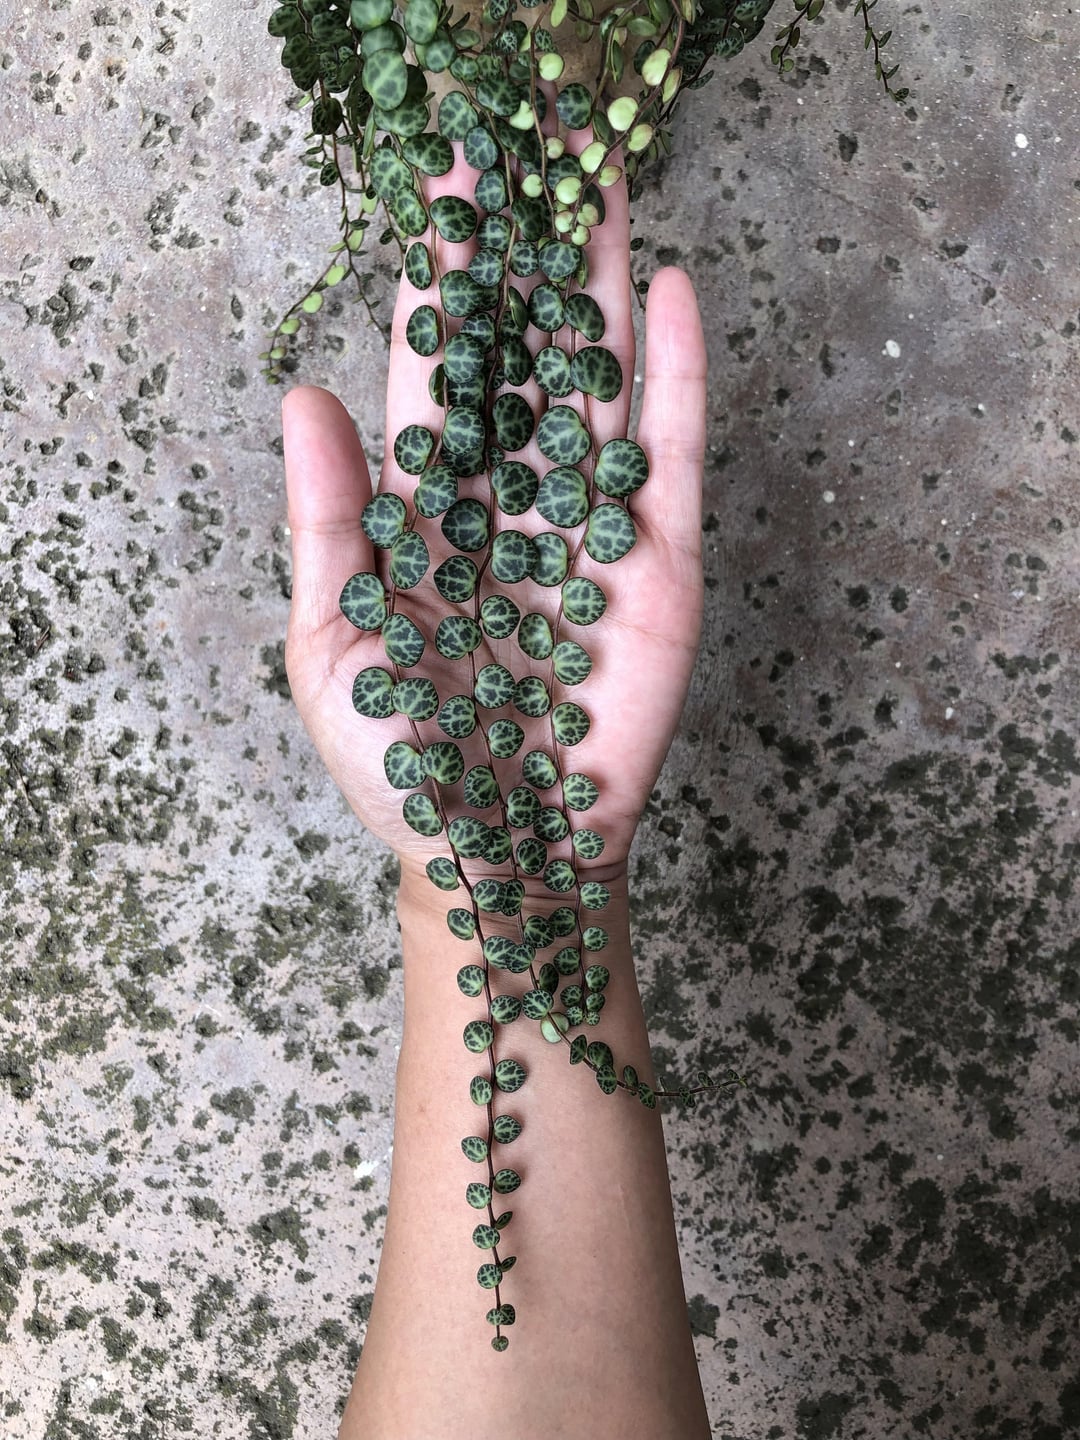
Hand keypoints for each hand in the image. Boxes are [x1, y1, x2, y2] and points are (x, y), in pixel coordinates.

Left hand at [282, 149, 706, 889]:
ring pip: (601, 381)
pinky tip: (675, 287)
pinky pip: (675, 454)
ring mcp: (593, 526)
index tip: (438, 194)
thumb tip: (302, 397)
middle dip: (524, 259)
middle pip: (523, 358)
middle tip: (526, 147)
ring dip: (602, 282)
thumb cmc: (404, 765)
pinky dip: (680, 375)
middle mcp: (513, 502)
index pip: (434, 380)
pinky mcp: (664, 563)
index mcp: (429, 514)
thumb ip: (327, 526)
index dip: (436, 290)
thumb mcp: (334, 647)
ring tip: (599, 178)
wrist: (504, 853)